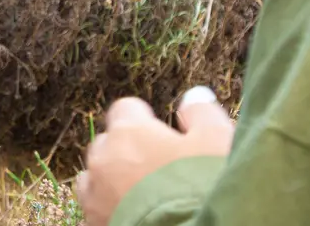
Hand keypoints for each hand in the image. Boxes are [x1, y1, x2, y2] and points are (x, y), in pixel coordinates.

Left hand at [75, 88, 234, 225]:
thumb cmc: (202, 188)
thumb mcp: (216, 141)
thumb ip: (201, 114)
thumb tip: (193, 96)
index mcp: (129, 133)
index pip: (125, 109)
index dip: (144, 119)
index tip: (161, 132)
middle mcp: (104, 161)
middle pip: (107, 144)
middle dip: (127, 150)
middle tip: (158, 167)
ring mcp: (95, 198)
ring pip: (93, 180)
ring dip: (111, 182)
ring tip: (141, 196)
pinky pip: (94, 214)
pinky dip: (108, 213)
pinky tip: (131, 218)